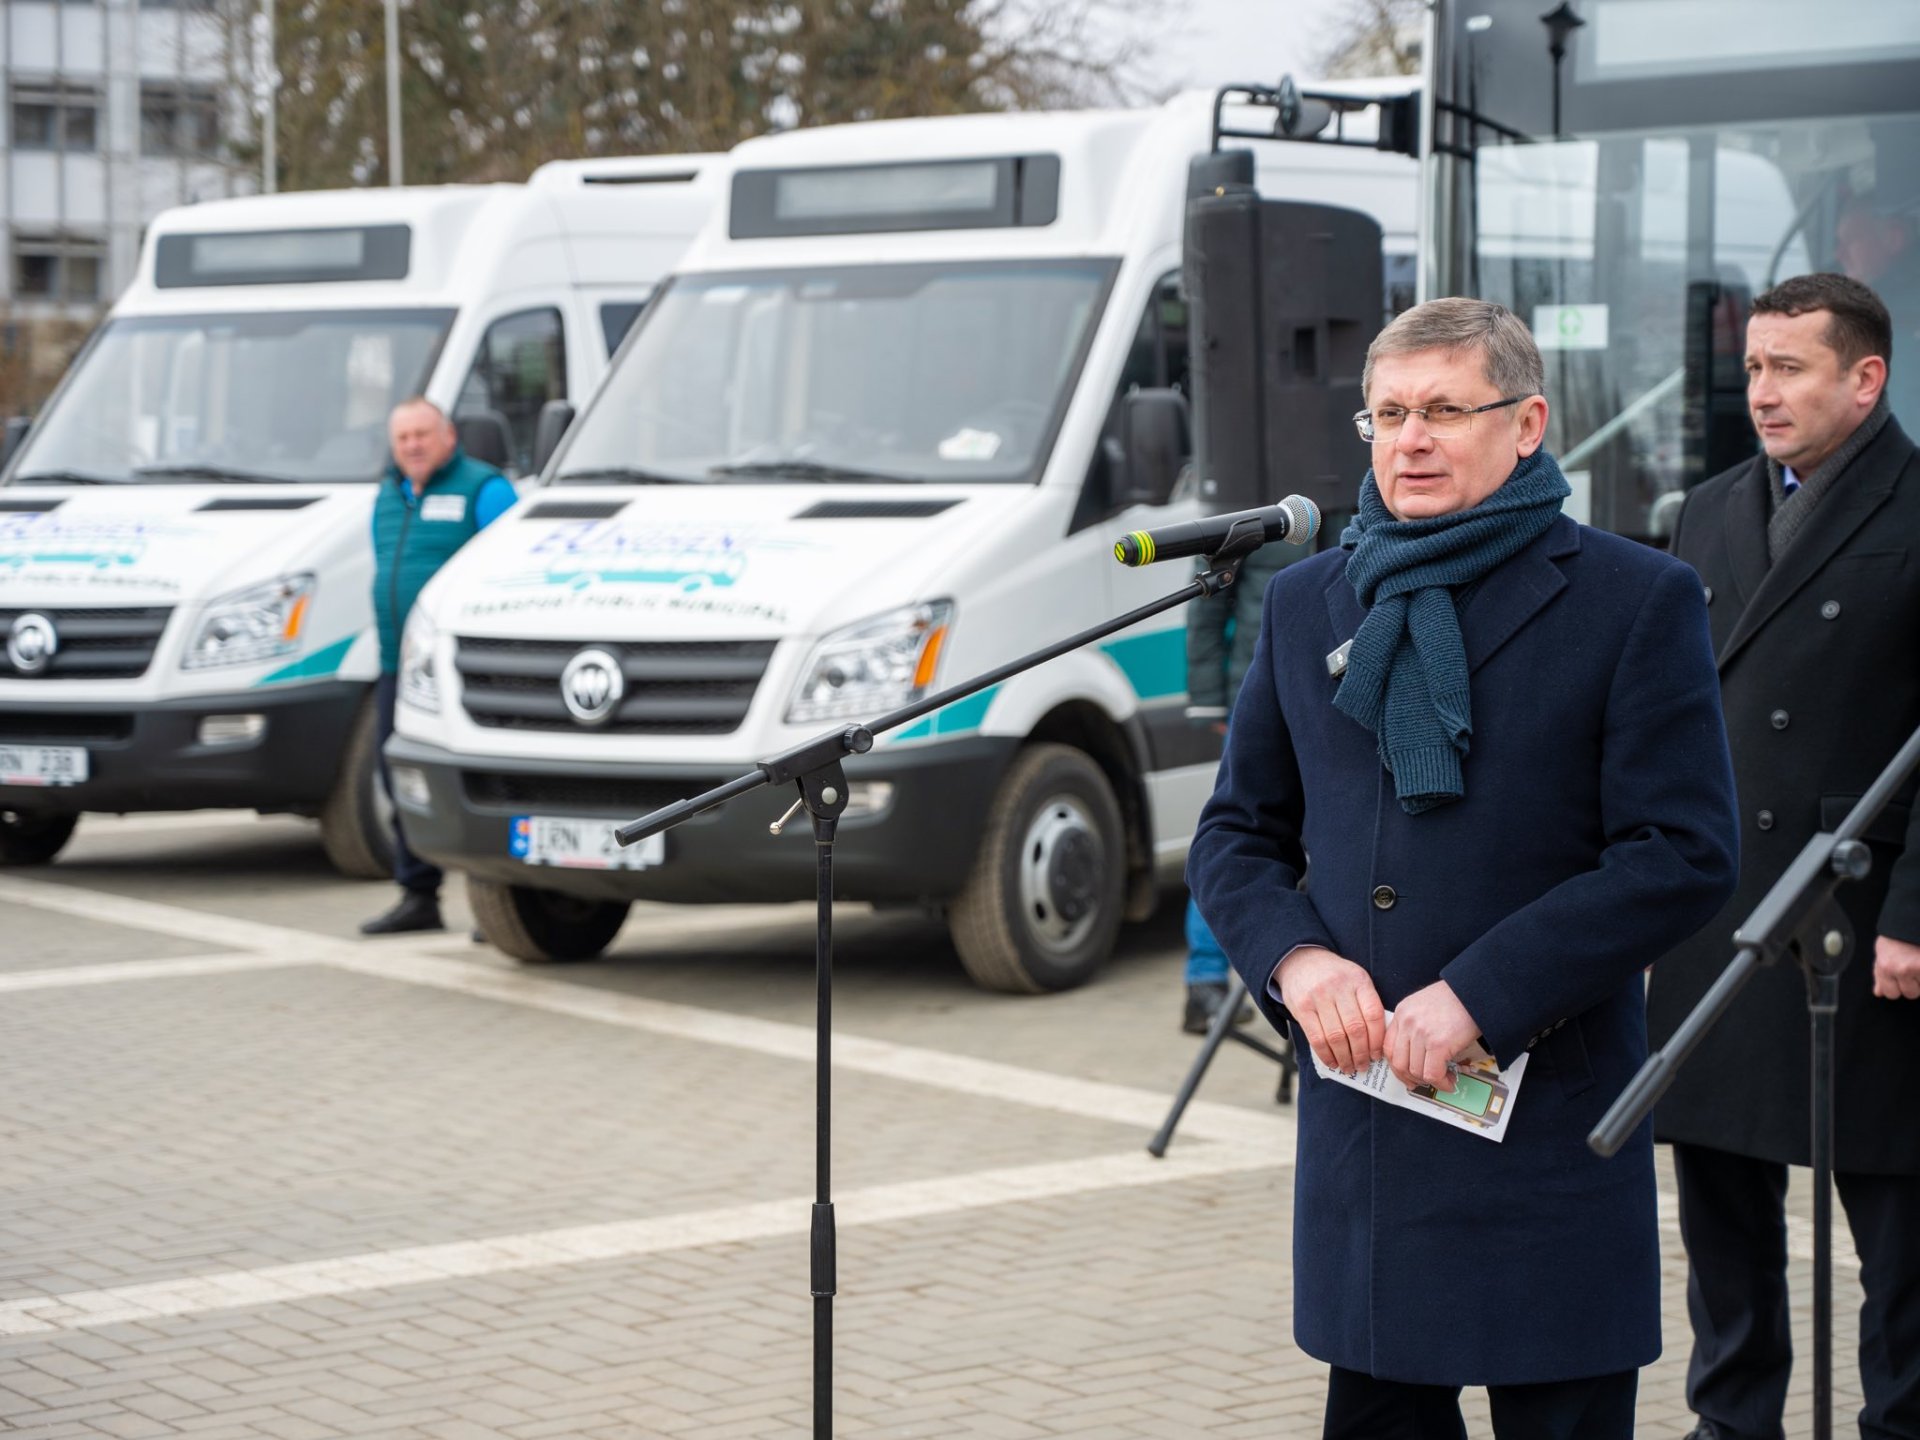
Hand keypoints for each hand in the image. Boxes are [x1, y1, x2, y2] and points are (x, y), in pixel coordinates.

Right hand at [1274, 947, 1385, 1074]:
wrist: (1301, 960)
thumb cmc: (1335, 976)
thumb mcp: (1355, 980)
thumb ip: (1365, 1004)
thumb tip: (1376, 1042)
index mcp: (1358, 980)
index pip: (1373, 1015)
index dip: (1377, 1040)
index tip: (1378, 1055)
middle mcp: (1339, 987)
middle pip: (1355, 1029)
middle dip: (1361, 1054)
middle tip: (1363, 1066)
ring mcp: (1319, 996)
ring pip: (1336, 1036)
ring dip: (1344, 1058)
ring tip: (1348, 1068)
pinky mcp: (1302, 1006)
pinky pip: (1316, 1038)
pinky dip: (1326, 1055)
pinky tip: (1332, 1062)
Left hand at [1385, 981, 1481, 1092]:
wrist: (1477, 992)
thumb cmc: (1457, 999)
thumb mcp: (1426, 1006)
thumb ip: (1416, 1027)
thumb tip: (1418, 1057)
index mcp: (1402, 1012)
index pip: (1388, 1047)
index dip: (1397, 1066)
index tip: (1406, 1074)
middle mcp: (1407, 1022)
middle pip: (1398, 1062)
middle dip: (1411, 1077)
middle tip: (1424, 1081)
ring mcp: (1421, 1033)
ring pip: (1415, 1070)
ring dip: (1430, 1081)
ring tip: (1443, 1079)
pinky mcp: (1438, 1043)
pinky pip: (1432, 1074)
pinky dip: (1441, 1083)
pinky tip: (1449, 1081)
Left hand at [1873, 935, 1919, 999]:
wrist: (1909, 922)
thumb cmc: (1896, 938)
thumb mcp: (1882, 953)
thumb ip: (1880, 975)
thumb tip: (1879, 993)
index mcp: (1885, 967)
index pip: (1890, 994)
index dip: (1897, 987)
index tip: (1900, 978)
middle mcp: (1900, 969)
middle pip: (1910, 994)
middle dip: (1913, 985)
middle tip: (1913, 969)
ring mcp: (1917, 967)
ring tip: (1917, 963)